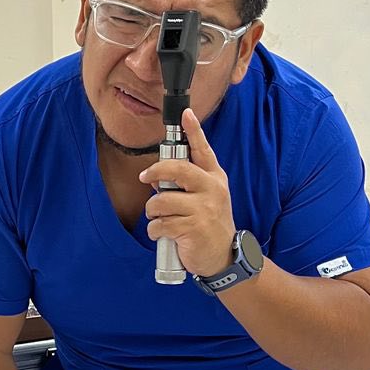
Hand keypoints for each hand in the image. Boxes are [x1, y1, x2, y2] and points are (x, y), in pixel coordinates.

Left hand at [140, 109, 235, 277]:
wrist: (224, 256)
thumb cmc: (209, 224)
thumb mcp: (207, 198)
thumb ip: (188, 184)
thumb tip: (158, 177)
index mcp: (214, 178)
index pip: (203, 150)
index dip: (193, 131)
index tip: (186, 113)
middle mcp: (211, 189)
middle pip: (177, 169)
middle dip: (155, 172)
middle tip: (146, 178)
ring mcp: (204, 208)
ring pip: (161, 200)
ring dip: (153, 212)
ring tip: (159, 218)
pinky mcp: (193, 228)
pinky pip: (160, 223)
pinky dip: (155, 231)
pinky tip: (163, 234)